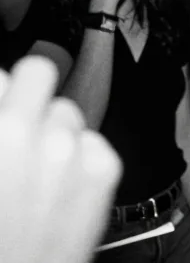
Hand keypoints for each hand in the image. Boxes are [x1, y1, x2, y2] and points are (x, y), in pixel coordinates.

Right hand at [0, 57, 121, 262]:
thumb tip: (3, 98)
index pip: (3, 75)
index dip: (1, 92)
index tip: (3, 101)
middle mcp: (29, 131)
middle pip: (40, 71)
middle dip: (28, 91)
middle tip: (19, 121)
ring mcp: (71, 148)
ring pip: (68, 110)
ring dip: (53, 131)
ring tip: (36, 171)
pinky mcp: (105, 168)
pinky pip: (92, 142)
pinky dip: (80, 160)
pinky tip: (60, 191)